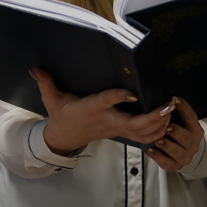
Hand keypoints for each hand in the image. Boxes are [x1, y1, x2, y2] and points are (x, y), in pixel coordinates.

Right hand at [31, 68, 173, 155]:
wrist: (64, 138)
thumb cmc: (62, 115)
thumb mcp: (51, 99)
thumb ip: (46, 83)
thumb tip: (35, 68)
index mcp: (92, 108)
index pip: (107, 102)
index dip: (120, 97)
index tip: (133, 92)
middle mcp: (107, 120)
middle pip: (133, 124)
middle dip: (153, 117)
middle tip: (168, 105)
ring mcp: (116, 129)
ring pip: (142, 134)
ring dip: (159, 125)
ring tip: (172, 111)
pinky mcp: (121, 133)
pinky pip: (143, 138)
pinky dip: (157, 133)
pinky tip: (168, 122)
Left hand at [147, 98, 204, 171]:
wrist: (182, 152)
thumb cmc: (179, 133)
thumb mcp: (181, 122)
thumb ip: (175, 113)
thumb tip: (168, 99)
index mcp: (195, 130)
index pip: (191, 117)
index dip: (184, 108)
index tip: (175, 99)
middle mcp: (193, 144)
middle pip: (186, 137)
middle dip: (177, 132)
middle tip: (167, 127)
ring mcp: (185, 156)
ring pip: (176, 151)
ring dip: (167, 145)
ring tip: (158, 140)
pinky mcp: (175, 165)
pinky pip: (166, 162)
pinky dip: (158, 157)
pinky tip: (151, 150)